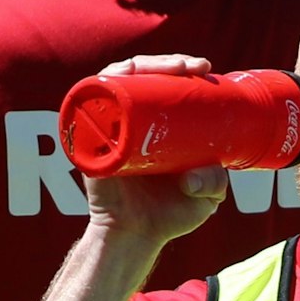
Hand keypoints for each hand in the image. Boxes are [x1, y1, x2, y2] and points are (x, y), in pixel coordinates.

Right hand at [82, 55, 228, 245]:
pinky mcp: (88, 140)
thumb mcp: (207, 197)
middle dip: (166, 63)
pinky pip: (84, 104)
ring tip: (168, 69)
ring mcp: (108, 127)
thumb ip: (215, 183)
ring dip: (138, 67)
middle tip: (190, 67)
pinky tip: (117, 75)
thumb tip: (194, 175)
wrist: (135, 237)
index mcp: (157, 125)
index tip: (205, 69)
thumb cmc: (169, 215)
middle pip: (141, 76)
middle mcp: (130, 119)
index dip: (183, 69)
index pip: (165, 84)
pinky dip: (97, 85)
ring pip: (115, 82)